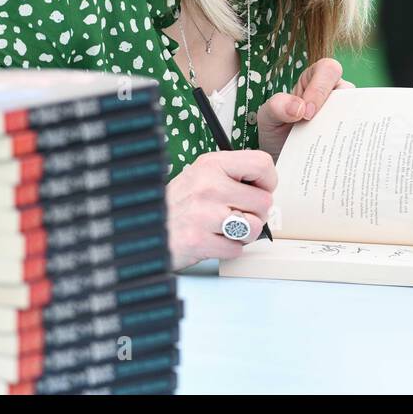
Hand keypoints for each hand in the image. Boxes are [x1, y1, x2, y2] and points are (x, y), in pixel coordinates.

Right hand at [165, 149, 275, 270]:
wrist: (144, 228)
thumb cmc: (178, 204)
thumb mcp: (202, 175)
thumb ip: (233, 175)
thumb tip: (268, 186)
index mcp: (211, 164)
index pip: (262, 163)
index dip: (267, 181)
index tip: (257, 190)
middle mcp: (208, 185)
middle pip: (264, 202)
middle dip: (255, 214)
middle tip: (235, 215)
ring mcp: (203, 214)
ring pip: (255, 227)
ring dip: (244, 234)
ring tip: (223, 228)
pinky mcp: (199, 241)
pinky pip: (237, 249)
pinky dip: (228, 249)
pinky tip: (211, 240)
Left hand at [256, 57, 353, 160]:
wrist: (281, 161)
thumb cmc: (275, 132)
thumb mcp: (267, 117)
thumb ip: (276, 106)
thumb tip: (299, 108)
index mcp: (314, 79)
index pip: (328, 70)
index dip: (320, 88)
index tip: (306, 113)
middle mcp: (334, 94)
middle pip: (350, 90)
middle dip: (337, 109)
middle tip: (319, 130)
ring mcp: (345, 115)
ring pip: (359, 114)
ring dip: (346, 129)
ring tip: (330, 147)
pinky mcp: (350, 136)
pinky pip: (358, 136)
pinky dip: (350, 146)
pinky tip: (337, 157)